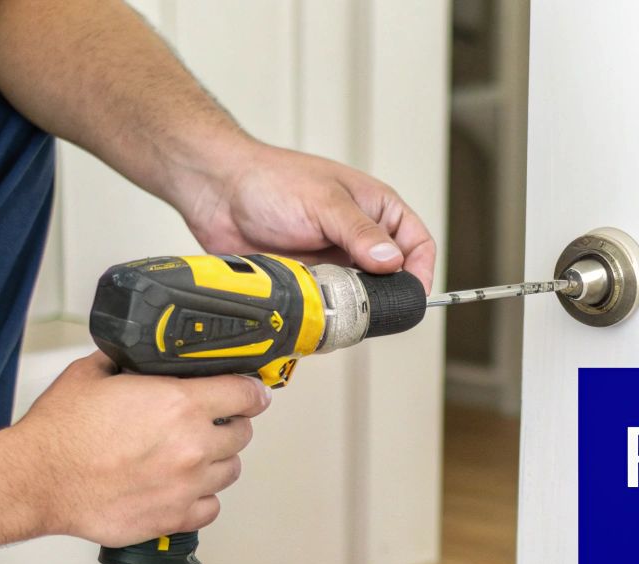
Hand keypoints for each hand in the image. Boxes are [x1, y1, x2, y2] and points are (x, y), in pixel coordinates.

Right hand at [8, 353, 271, 544]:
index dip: (251, 391)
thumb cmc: (60, 432)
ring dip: (218, 461)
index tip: (252, 393)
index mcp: (181, 404)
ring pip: (230, 471)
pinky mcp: (174, 517)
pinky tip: (185, 488)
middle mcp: (192, 445)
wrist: (37, 479)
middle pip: (242, 434)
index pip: (245, 394)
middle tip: (212, 424)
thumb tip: (139, 357)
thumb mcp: (93, 374)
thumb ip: (128, 362)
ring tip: (194, 457)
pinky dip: (203, 498)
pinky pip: (211, 508)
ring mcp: (187, 484)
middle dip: (230, 426)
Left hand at [175, 140, 436, 292]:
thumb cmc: (270, 179)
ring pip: (363, 294)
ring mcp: (335, 258)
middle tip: (373, 304)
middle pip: (394, 276)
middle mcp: (360, 235)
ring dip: (355, 302)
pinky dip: (329, 309)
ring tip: (340, 300)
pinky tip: (319, 305)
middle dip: (387, 293)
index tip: (412, 294)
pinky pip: (332, 302)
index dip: (421, 271)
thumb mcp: (325, 202)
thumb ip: (360, 233)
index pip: (418, 244)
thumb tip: (393, 261)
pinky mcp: (311, 277)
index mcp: (376, 208)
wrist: (216, 191)